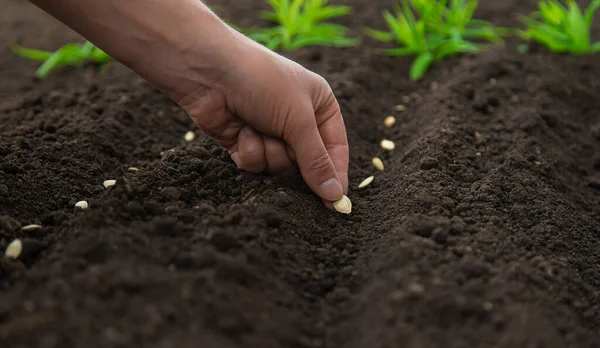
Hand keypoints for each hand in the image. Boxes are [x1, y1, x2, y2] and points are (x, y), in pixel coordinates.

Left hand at [173, 34, 348, 208]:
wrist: (210, 72)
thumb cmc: (263, 83)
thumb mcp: (298, 120)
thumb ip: (316, 160)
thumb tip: (335, 195)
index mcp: (320, 107)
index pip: (336, 149)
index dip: (336, 175)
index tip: (336, 202)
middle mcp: (297, 120)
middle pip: (306, 163)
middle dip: (292, 156)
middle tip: (283, 142)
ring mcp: (270, 132)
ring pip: (279, 167)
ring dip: (268, 151)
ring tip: (257, 126)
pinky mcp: (246, 143)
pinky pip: (256, 164)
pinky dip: (249, 150)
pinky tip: (240, 129)